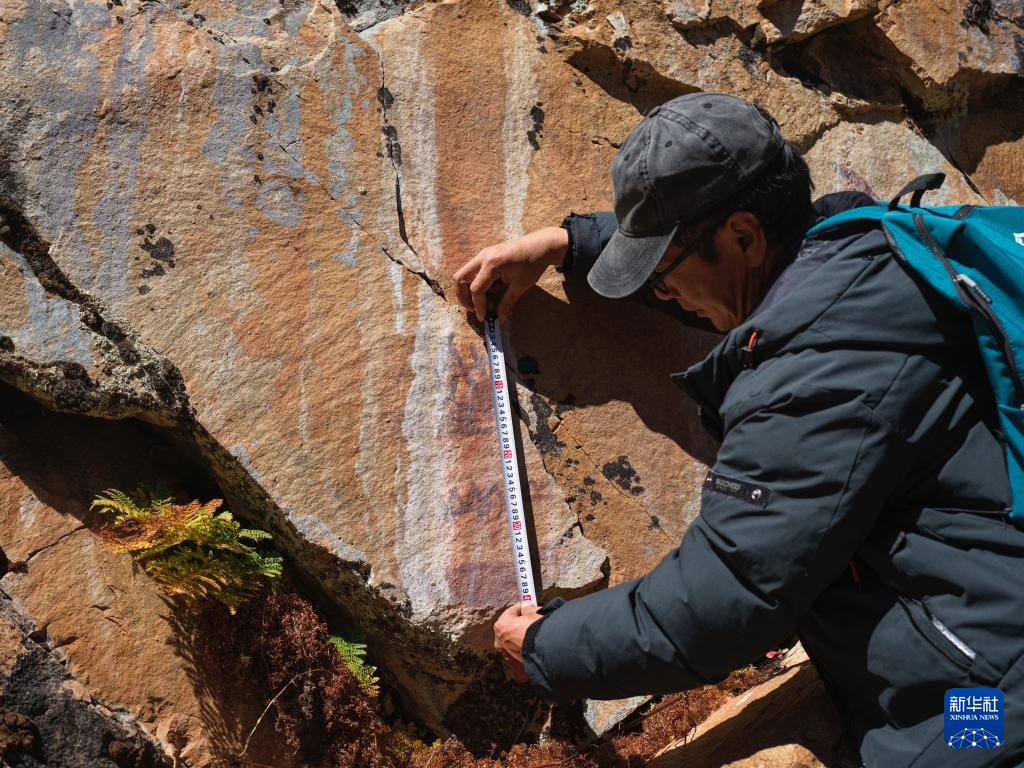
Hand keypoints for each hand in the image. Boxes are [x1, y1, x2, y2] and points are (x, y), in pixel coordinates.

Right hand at [453, 227, 568, 321]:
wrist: (540, 245)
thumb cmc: (533, 264)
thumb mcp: (521, 285)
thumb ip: (507, 301)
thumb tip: (499, 316)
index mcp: (491, 264)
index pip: (476, 289)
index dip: (478, 306)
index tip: (483, 317)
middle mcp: (482, 257)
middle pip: (459, 279)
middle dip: (463, 297)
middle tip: (474, 309)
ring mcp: (482, 254)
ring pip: (463, 274)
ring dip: (468, 290)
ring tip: (485, 301)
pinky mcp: (485, 255)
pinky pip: (473, 271)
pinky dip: (476, 283)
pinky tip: (490, 291)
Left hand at [493, 601, 541, 682]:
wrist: (547, 654)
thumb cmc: (538, 630)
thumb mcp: (534, 613)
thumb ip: (528, 608)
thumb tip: (526, 606)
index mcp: (501, 626)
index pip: (511, 612)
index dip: (522, 609)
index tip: (530, 608)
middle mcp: (500, 643)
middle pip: (511, 630)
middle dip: (521, 626)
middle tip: (534, 623)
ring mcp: (507, 658)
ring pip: (514, 645)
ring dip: (522, 641)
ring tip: (537, 638)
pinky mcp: (516, 669)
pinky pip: (520, 659)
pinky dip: (526, 655)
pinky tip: (536, 651)